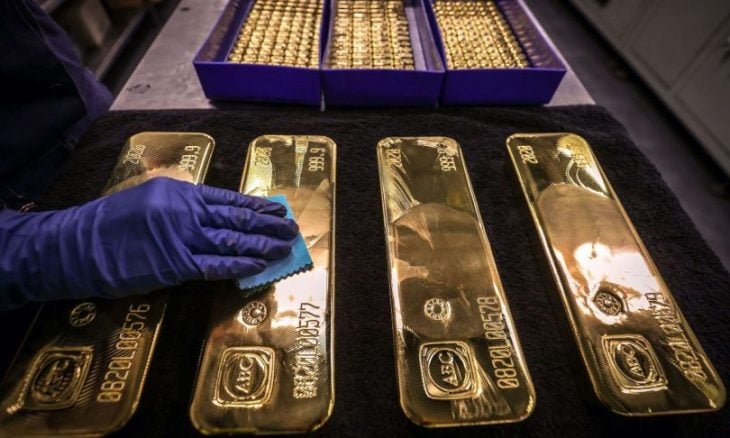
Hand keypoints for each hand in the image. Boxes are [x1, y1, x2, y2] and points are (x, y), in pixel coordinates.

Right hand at [0, 177, 297, 307]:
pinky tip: (259, 265)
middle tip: (291, 228)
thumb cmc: (109, 224)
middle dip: (267, 224)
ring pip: (232, 240)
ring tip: (284, 246)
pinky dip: (240, 265)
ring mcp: (181, 237)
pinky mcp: (175, 265)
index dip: (256, 206)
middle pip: (236, 218)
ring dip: (262, 244)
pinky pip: (215, 265)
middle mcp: (185, 211)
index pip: (228, 199)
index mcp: (180, 192)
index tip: (277, 209)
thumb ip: (182, 206)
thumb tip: (215, 216)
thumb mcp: (148, 199)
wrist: (76, 246)